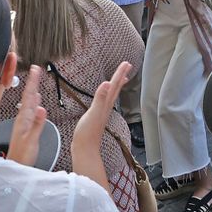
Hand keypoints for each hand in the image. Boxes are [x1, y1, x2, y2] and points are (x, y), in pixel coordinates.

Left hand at [5, 64, 46, 166]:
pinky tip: (37, 101)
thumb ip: (37, 125)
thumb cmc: (22, 156)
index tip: (35, 69)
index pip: (29, 96)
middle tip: (36, 69)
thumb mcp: (31, 141)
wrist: (16, 166)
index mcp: (24, 119)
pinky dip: (35, 103)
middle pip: (29, 96)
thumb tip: (42, 108)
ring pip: (30, 102)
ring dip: (33, 90)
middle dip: (33, 82)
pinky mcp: (26, 127)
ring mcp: (24, 123)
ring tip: (36, 81)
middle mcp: (23, 118)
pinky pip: (31, 111)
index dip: (32, 82)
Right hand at [71, 61, 132, 190]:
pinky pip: (105, 101)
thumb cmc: (87, 133)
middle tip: (127, 65)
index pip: (114, 85)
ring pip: (112, 95)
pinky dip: (108, 95)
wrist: (85, 149)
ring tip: (121, 78)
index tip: (126, 63)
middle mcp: (106, 107)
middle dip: (120, 76)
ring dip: (116, 85)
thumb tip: (107, 83)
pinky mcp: (97, 117)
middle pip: (115, 88)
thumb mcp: (93, 113)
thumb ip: (100, 99)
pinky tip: (106, 96)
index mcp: (106, 104)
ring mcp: (102, 112)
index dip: (119, 73)